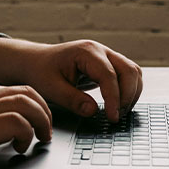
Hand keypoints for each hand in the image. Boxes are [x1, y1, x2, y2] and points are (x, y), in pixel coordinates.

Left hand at [0, 38, 142, 122]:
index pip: (110, 75)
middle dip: (128, 96)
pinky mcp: (108, 64)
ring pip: (133, 72)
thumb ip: (72, 100)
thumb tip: (93, 111)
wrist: (34, 61)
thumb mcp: (51, 89)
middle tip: (116, 117)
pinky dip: (129, 90)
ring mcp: (106, 56)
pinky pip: (128, 75)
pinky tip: (118, 105)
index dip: (114, 98)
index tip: (112, 117)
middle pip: (129, 70)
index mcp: (86, 52)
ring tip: (118, 112)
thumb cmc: (40, 71)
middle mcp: (100, 50)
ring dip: (131, 93)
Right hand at [0, 85, 52, 168]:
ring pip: (28, 102)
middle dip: (44, 110)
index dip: (32, 103)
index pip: (13, 88)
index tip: (36, 119)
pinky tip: (19, 148)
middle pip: (27, 91)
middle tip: (45, 131)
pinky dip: (27, 134)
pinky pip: (18, 122)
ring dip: (41, 121)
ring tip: (40, 139)